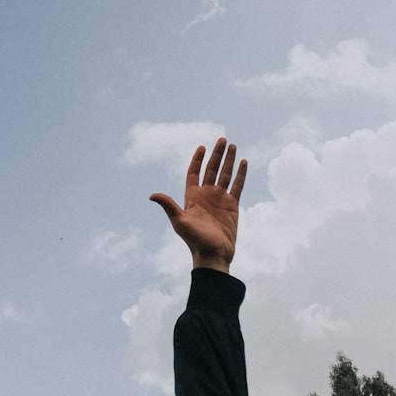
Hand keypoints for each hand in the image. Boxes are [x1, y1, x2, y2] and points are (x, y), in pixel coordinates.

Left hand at [150, 137, 246, 272]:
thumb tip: (152, 195)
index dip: (197, 159)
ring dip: (229, 160)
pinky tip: (244, 162)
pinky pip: (238, 186)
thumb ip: (169, 206)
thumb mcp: (179, 222)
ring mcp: (220, 199)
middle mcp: (206, 195)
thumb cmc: (194, 240)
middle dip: (217, 154)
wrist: (213, 255)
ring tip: (233, 145)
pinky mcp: (232, 205)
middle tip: (222, 139)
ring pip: (225, 174)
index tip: (202, 147)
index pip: (194, 172)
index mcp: (192, 196)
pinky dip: (241, 174)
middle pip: (212, 169)